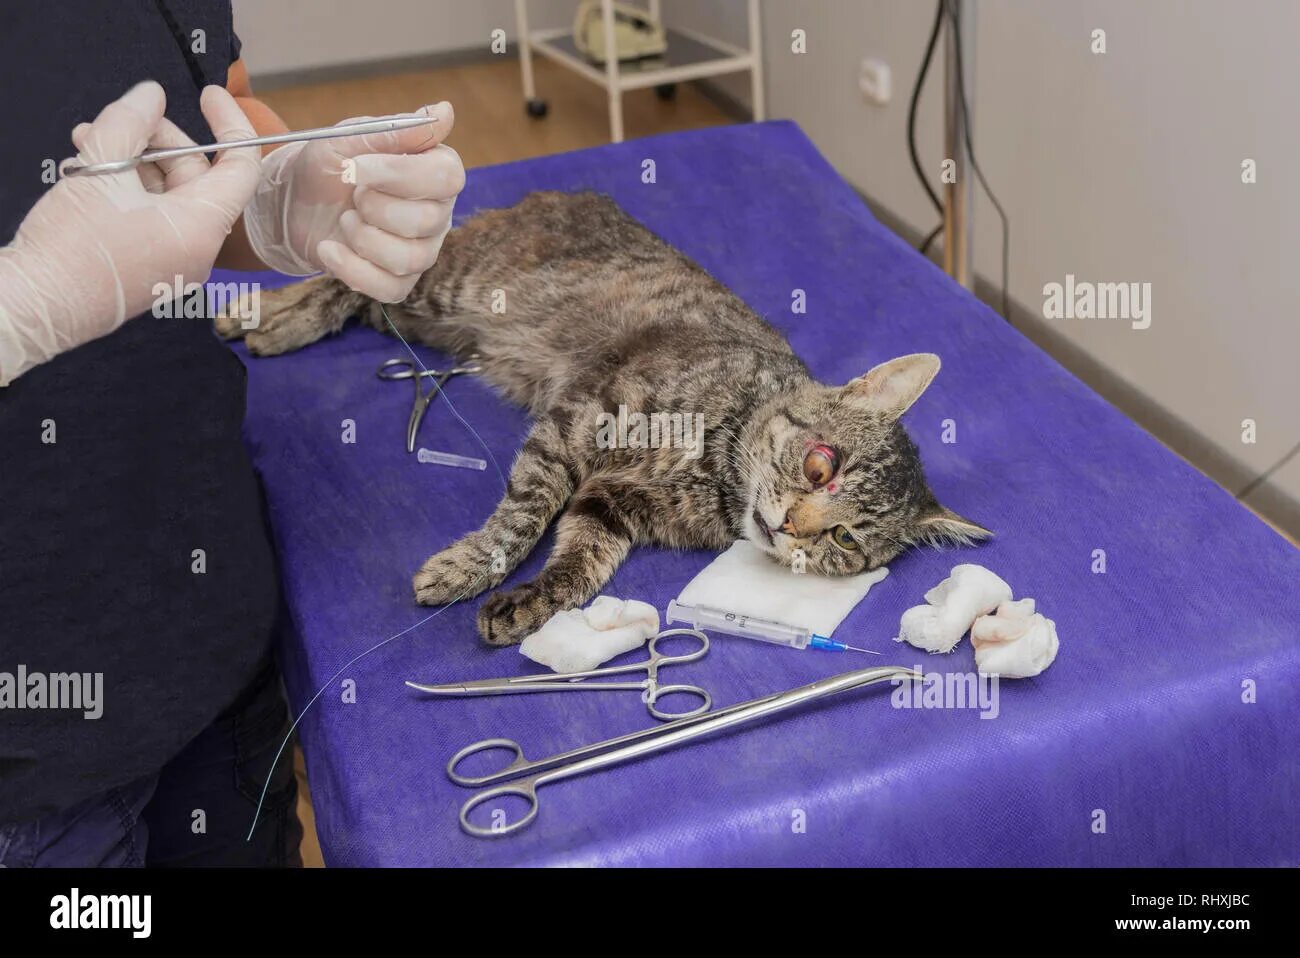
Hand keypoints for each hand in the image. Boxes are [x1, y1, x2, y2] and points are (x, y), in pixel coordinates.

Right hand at [0, 81, 261, 384]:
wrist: (39, 307)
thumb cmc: (73, 244)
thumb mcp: (100, 169)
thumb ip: (130, 124)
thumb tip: (151, 95)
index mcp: (202, 227)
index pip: (241, 167)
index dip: (230, 123)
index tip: (207, 94)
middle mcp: (199, 249)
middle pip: (197, 176)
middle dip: (156, 140)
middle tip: (112, 121)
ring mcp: (176, 262)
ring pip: (168, 194)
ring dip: (133, 161)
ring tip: (86, 141)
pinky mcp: (152, 268)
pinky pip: (153, 217)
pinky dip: (128, 189)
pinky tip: (87, 170)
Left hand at [243, 102, 463, 302]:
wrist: (293, 205)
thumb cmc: (328, 166)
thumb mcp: (350, 138)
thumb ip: (396, 129)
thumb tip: (445, 110)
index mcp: (435, 171)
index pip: (446, 177)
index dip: (399, 175)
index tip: (357, 167)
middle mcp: (437, 212)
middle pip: (426, 220)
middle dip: (374, 207)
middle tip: (351, 194)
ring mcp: (421, 251)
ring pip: (409, 258)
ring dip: (362, 238)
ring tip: (344, 220)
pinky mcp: (399, 281)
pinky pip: (391, 288)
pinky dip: (352, 270)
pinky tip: (330, 249)